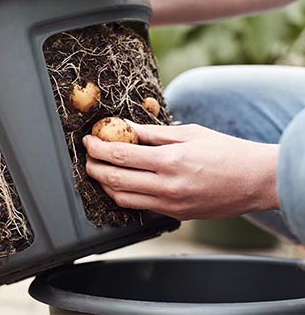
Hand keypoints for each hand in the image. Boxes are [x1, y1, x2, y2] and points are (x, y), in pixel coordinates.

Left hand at [83, 123, 279, 220]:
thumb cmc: (226, 152)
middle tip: (88, 156)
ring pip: (122, 198)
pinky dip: (123, 195)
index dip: (98, 148)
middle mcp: (167, 187)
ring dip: (104, 184)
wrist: (255, 181)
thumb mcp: (189, 133)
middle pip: (114, 180)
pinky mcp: (174, 215)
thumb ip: (153, 133)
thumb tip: (125, 127)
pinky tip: (121, 183)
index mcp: (170, 161)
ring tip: (99, 169)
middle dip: (93, 167)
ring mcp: (170, 205)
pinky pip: (139, 207)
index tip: (89, 140)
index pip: (120, 156)